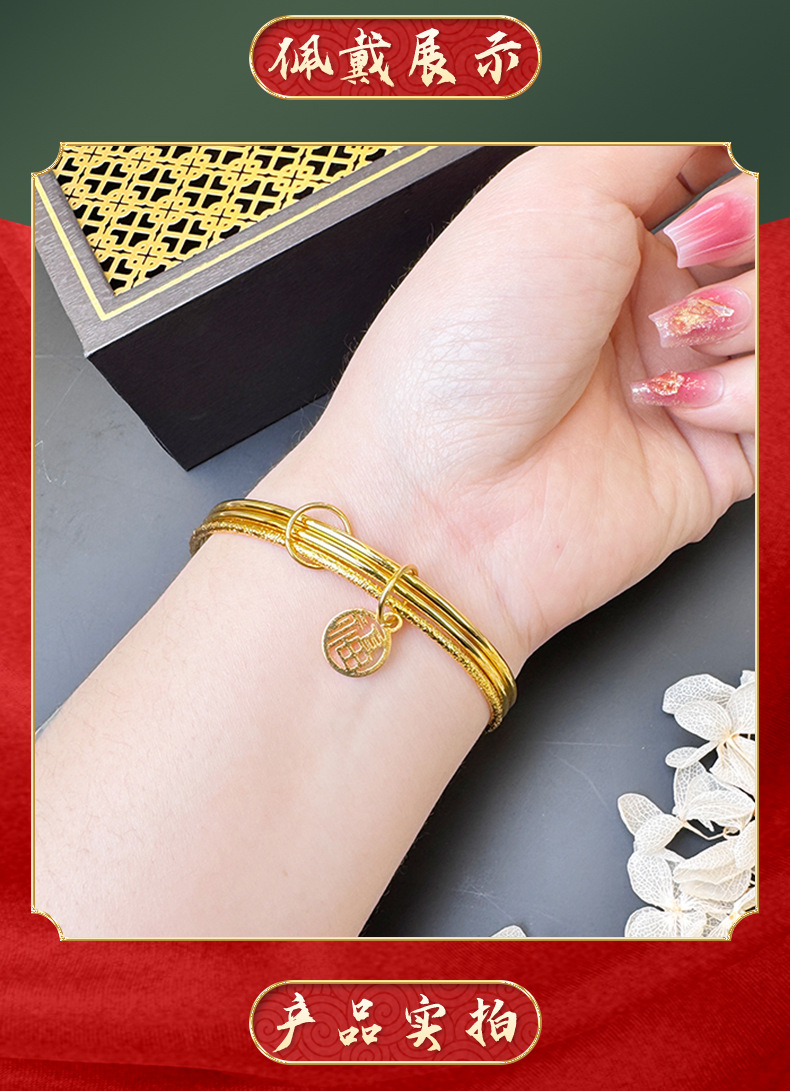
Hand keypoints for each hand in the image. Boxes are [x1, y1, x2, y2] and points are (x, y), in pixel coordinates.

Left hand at [273, 146, 755, 669]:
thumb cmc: (460, 353)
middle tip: (697, 246)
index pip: (727, 174)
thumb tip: (717, 107)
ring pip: (785, 320)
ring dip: (748, 315)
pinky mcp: (713, 457)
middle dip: (751, 234)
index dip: (742, 174)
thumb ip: (655, 135)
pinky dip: (746, 394)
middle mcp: (652, 303)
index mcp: (610, 232)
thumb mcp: (553, 191)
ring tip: (675, 341)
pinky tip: (677, 405)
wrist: (440, 503)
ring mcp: (686, 379)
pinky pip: (782, 405)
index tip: (713, 188)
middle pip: (768, 244)